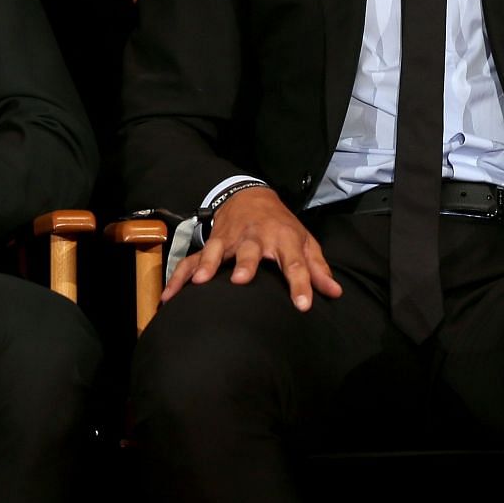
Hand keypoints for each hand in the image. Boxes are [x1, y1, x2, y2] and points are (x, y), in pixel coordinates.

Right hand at [163, 186, 342, 311]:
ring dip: (209, 265)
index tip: (303, 306)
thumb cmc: (283, 226)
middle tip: (240, 281)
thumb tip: (335, 293)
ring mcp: (231, 240)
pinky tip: (169, 297)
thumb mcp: (304, 242)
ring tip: (200, 282)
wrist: (250, 197)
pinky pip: (193, 260)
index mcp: (284, 239)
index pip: (295, 263)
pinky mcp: (212, 244)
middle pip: (252, 251)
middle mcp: (256, 238)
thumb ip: (317, 269)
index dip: (301, 284)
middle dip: (246, 264)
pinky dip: (179, 277)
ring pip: (218, 251)